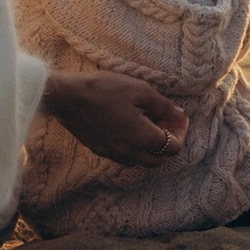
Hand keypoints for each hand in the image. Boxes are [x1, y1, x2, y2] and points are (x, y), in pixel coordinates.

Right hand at [42, 69, 190, 168]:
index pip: (173, 146)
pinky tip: (130, 128)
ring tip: (149, 124)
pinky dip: (134, 147)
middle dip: (168, 143)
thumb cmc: (105, 89)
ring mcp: (112, 154)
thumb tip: (178, 115)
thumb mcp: (140, 90)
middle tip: (168, 123)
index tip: (180, 117)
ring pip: (140, 160)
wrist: (68, 97)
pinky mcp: (99, 150)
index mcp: (142, 138)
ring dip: (151, 147)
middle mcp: (128, 152)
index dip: (181, 132)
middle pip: (158, 159)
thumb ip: (163, 106)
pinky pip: (124, 156)